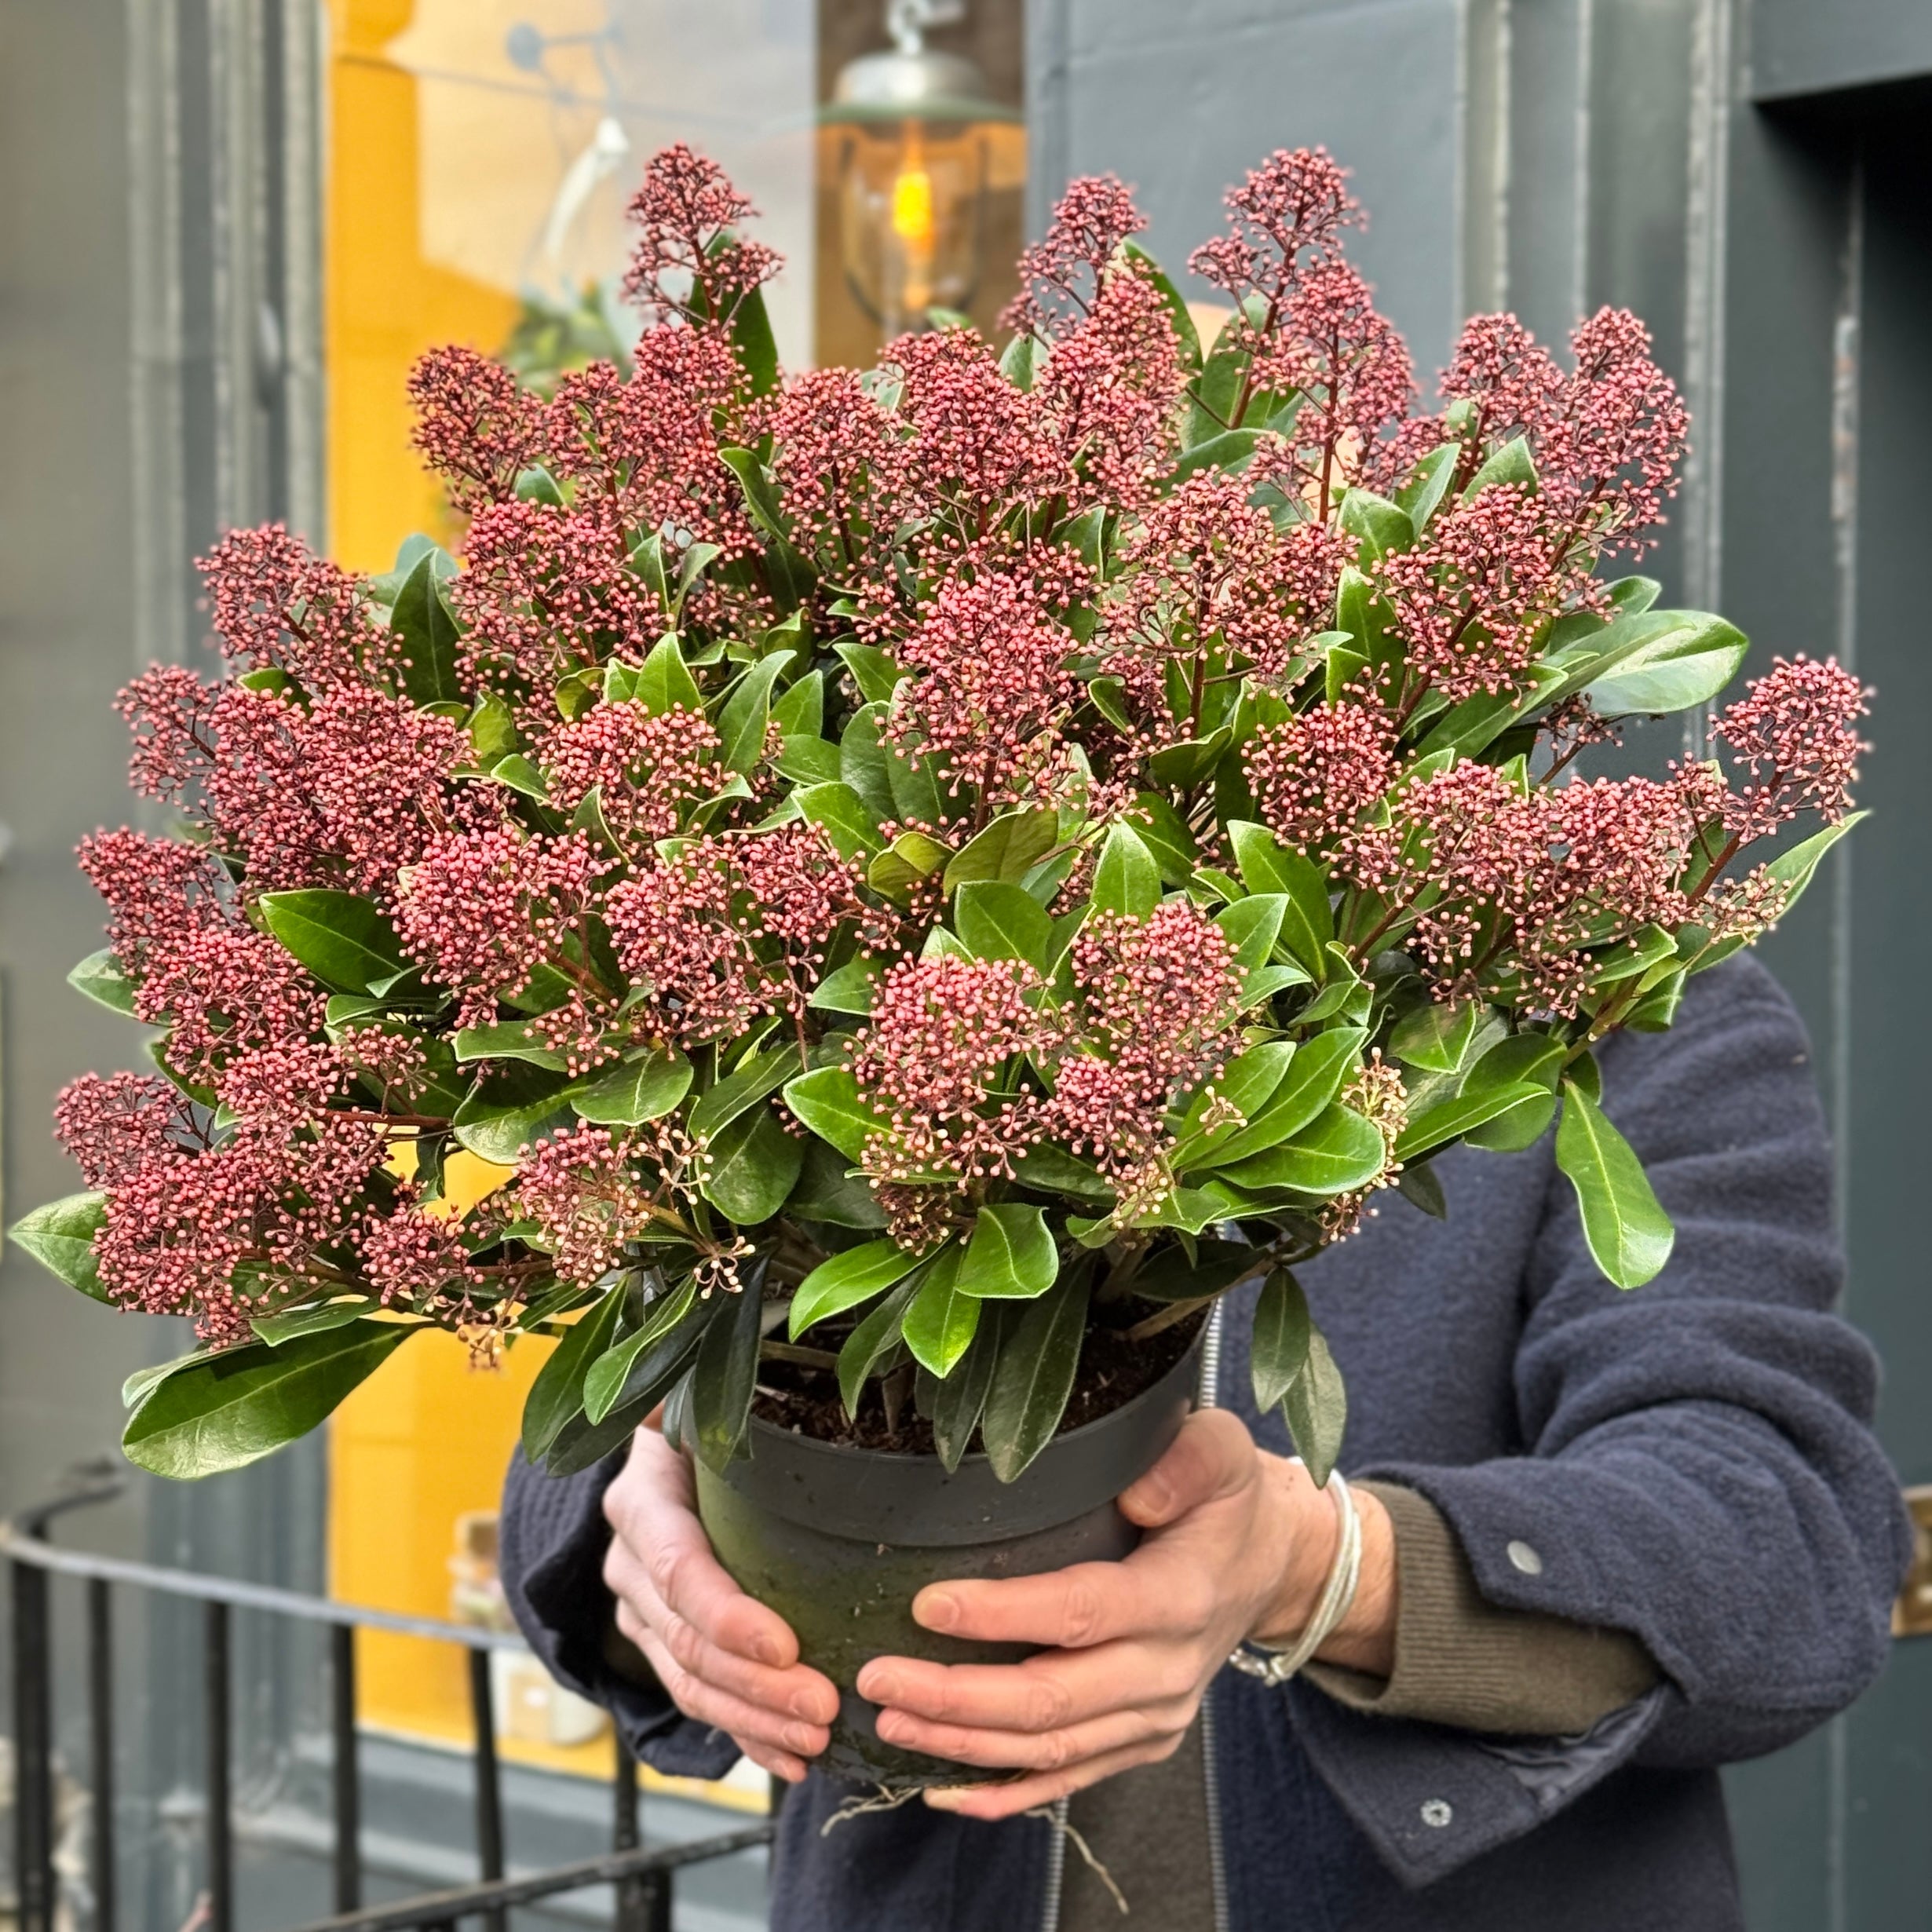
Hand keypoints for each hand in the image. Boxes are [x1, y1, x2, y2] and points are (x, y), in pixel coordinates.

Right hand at [601, 1419, 839, 1782]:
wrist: (656, 1450)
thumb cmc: (705, 1425)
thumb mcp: (709, 1410)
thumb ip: (734, 1415)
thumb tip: (787, 1411)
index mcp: (641, 1499)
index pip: (677, 1569)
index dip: (726, 1615)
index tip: (786, 1646)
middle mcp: (628, 1560)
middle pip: (686, 1639)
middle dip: (755, 1683)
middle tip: (822, 1705)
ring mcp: (638, 1609)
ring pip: (687, 1680)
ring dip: (752, 1718)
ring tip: (814, 1738)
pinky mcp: (658, 1640)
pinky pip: (694, 1698)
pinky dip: (742, 1733)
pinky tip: (789, 1760)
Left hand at [854, 1409, 1395, 1819]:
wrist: (1271, 1562)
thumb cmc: (1228, 1498)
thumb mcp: (1220, 1450)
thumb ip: (1183, 1461)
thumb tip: (1134, 1493)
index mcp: (1179, 1597)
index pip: (1079, 1613)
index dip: (1000, 1615)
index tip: (926, 1604)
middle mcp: (1168, 1671)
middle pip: (1051, 1702)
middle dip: (956, 1697)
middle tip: (877, 1675)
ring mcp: (1156, 1716)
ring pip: (1049, 1751)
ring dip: (962, 1743)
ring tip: (888, 1717)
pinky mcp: (1143, 1740)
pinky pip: (1068, 1780)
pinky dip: (1003, 1793)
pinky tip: (941, 1789)